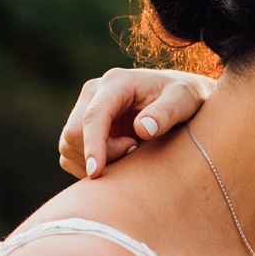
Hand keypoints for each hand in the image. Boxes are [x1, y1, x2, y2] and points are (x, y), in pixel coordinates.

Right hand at [57, 68, 216, 178]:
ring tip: (130, 151)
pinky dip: (88, 164)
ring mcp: (86, 108)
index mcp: (116, 83)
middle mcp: (94, 92)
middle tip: (134, 152)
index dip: (92, 147)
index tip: (97, 172)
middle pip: (73, 133)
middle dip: (100, 154)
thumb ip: (167, 112)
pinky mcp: (83, 125)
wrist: (182, 100)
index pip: (92, 117)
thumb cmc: (186, 98)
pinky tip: (118, 157)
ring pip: (68, 146)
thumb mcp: (185, 100)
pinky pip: (69, 154)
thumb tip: (142, 128)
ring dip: (95, 159)